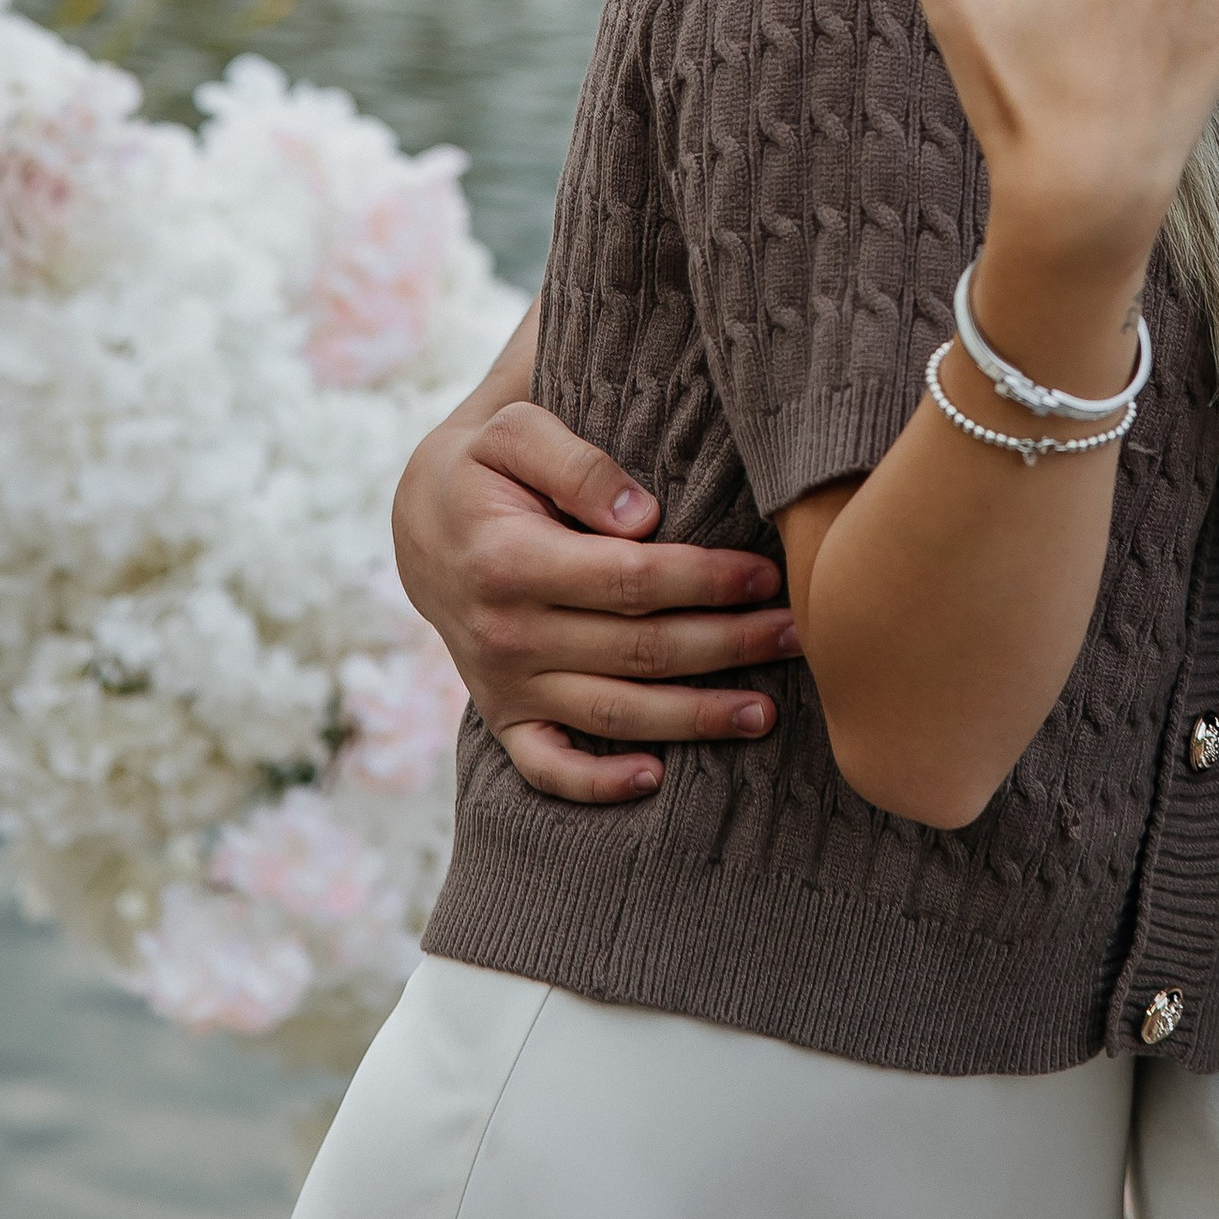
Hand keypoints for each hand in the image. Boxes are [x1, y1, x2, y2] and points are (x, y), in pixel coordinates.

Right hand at [392, 393, 798, 802]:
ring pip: (613, 713)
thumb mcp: (515, 433)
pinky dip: (596, 784)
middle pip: (639, 651)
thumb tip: (645, 515)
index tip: (765, 574)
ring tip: (766, 712)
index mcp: (511, 562)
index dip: (705, 580)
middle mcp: (507, 634)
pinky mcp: (501, 716)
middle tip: (798, 634)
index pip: (631, 581)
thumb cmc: (485, 466)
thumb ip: (579, 466)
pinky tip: (655, 781)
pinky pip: (547, 766)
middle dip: (727, 645)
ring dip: (694, 717)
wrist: (420, 523)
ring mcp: (503, 684)